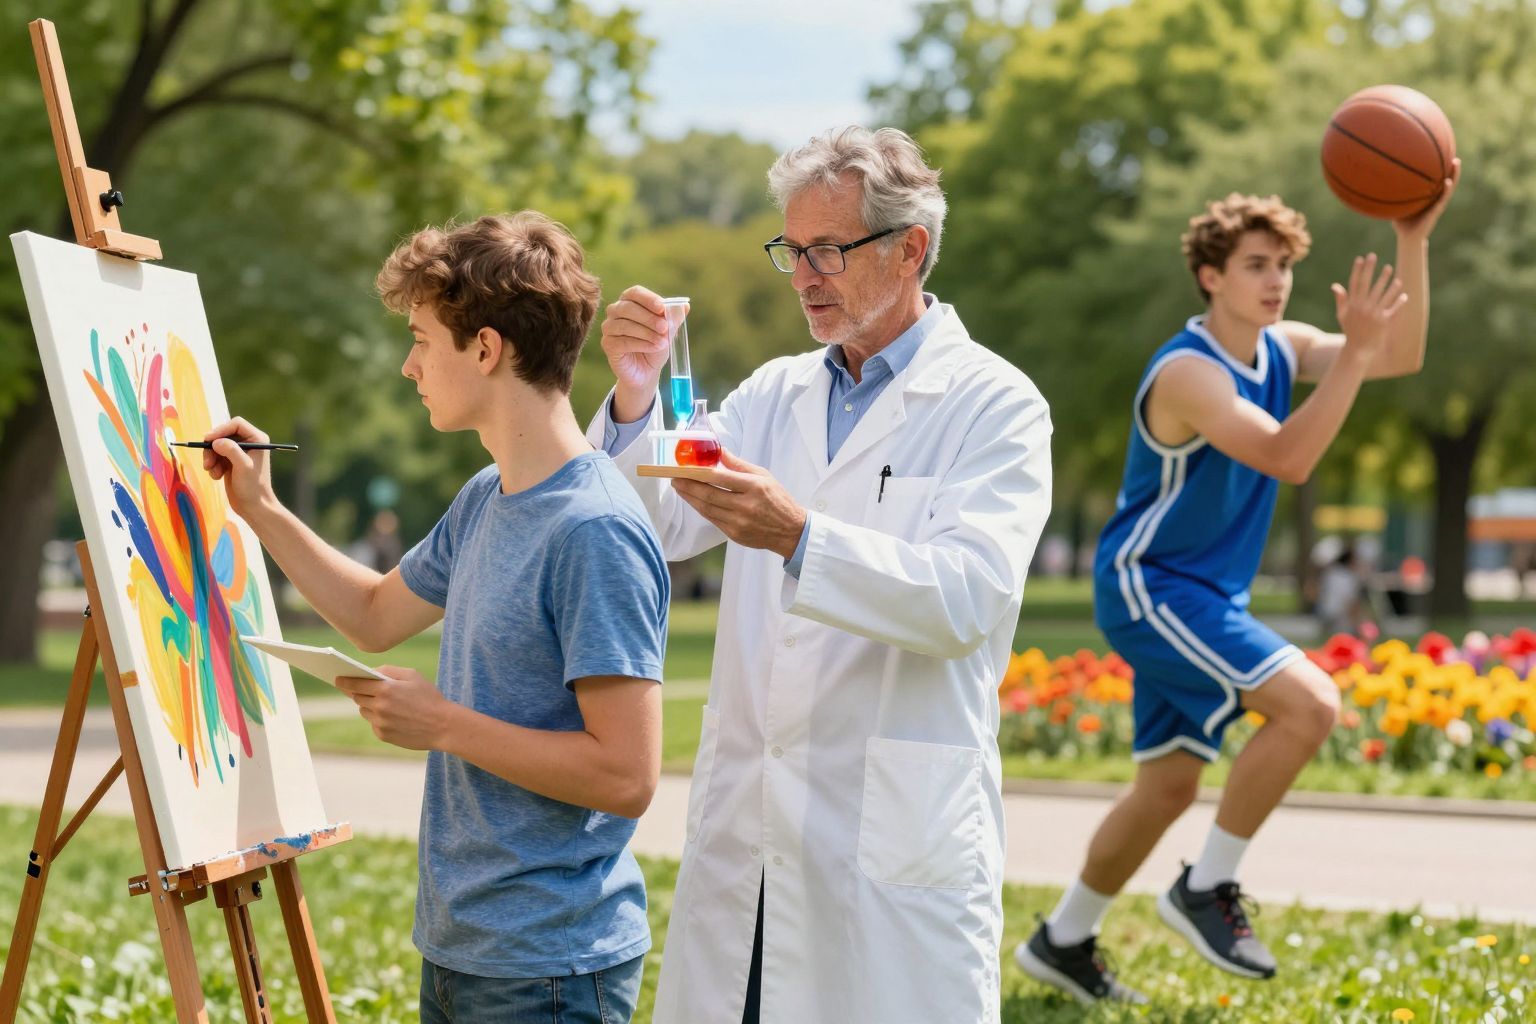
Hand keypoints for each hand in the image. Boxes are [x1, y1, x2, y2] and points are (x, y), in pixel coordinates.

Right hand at [202, 417, 276, 520]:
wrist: (253, 507)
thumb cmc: (253, 487)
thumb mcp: (243, 466)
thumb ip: (231, 450)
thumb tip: (216, 441)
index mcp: (258, 439)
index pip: (236, 424)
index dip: (221, 430)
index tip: (208, 440)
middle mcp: (249, 443)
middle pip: (223, 435)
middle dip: (213, 448)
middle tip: (207, 462)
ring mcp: (239, 452)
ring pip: (217, 446)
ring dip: (211, 458)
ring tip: (212, 471)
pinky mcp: (231, 462)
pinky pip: (215, 456)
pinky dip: (213, 465)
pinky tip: (217, 476)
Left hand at [334, 666, 453, 750]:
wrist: (443, 726)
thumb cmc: (430, 697)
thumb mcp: (413, 676)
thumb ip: (389, 670)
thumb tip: (370, 671)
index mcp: (386, 689)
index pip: (356, 684)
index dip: (344, 681)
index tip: (337, 679)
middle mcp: (379, 706)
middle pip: (358, 697)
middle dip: (358, 692)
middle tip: (359, 689)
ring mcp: (380, 722)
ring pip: (364, 711)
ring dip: (369, 705)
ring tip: (383, 703)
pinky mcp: (383, 735)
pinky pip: (374, 724)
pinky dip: (379, 719)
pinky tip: (394, 717)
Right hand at [600, 285, 679, 421]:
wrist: (647, 371)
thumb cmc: (655, 345)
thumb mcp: (668, 331)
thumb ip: (674, 318)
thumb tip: (685, 306)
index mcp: (629, 301)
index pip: (635, 293)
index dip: (648, 299)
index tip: (662, 308)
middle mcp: (615, 311)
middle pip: (628, 307)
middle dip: (649, 318)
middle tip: (665, 328)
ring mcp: (609, 327)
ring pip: (625, 325)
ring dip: (647, 333)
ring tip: (662, 342)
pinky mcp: (608, 344)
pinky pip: (622, 342)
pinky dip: (641, 344)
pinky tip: (653, 348)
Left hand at [671, 449, 806, 558]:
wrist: (791, 531)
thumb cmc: (778, 499)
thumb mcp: (763, 476)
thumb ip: (738, 464)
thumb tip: (719, 450)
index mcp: (754, 487)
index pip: (721, 478)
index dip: (698, 473)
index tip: (684, 468)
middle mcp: (746, 506)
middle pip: (709, 495)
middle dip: (688, 485)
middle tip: (674, 477)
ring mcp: (739, 522)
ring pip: (707, 508)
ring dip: (690, 497)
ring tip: (679, 487)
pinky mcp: (735, 534)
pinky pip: (712, 519)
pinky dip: (700, 508)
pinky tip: (693, 500)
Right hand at [1332, 253, 1406, 364]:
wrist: (1358, 349)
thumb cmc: (1350, 330)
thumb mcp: (1342, 315)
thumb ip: (1340, 299)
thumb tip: (1335, 285)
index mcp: (1352, 305)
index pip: (1354, 284)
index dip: (1357, 270)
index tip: (1360, 258)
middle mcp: (1362, 308)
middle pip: (1367, 284)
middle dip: (1370, 270)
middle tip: (1374, 256)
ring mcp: (1373, 314)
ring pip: (1382, 294)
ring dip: (1387, 282)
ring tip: (1391, 270)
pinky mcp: (1384, 322)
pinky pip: (1393, 309)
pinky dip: (1399, 302)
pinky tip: (1403, 294)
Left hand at [1394, 157, 1460, 239]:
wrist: (1407, 238)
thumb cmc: (1402, 223)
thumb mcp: (1396, 206)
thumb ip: (1392, 195)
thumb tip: (1380, 182)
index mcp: (1429, 197)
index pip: (1437, 181)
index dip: (1441, 170)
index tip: (1444, 155)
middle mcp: (1435, 200)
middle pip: (1447, 181)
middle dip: (1452, 169)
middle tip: (1455, 156)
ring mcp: (1437, 205)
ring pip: (1449, 188)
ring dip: (1454, 175)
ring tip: (1456, 163)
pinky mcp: (1435, 212)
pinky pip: (1442, 200)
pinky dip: (1446, 191)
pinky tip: (1447, 183)